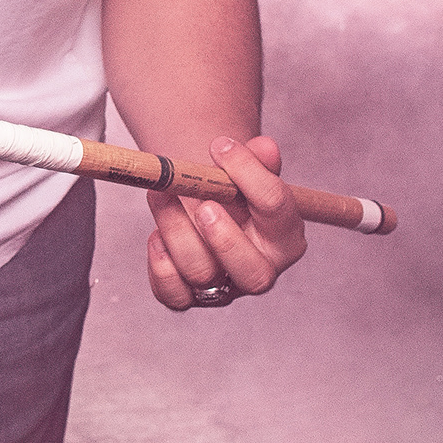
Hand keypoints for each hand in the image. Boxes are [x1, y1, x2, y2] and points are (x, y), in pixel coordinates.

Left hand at [146, 135, 305, 313]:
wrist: (204, 204)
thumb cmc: (232, 190)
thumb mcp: (247, 170)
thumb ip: (257, 159)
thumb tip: (265, 147)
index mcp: (286, 236)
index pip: (276, 209)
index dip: (249, 173)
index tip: (219, 145)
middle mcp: (261, 269)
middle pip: (254, 274)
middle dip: (226, 239)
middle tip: (204, 204)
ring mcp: (225, 287)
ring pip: (202, 274)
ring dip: (176, 231)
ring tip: (160, 195)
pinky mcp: (190, 296)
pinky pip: (173, 295)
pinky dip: (159, 266)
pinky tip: (156, 236)